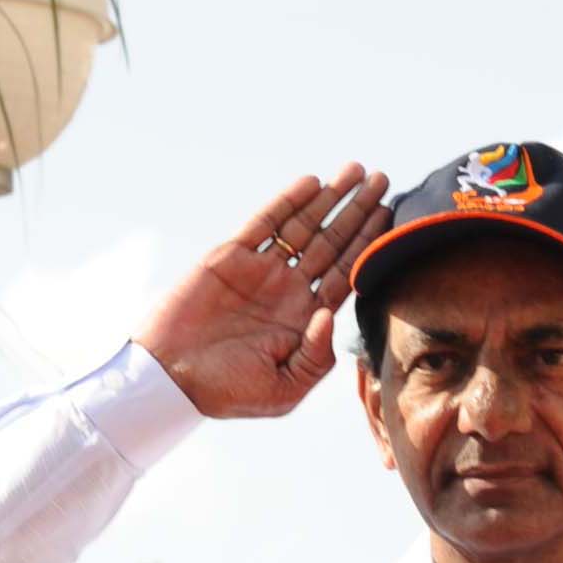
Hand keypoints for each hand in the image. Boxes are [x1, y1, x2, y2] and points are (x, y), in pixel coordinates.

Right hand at [139, 168, 390, 421]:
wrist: (172, 378)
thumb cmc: (228, 392)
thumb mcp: (284, 389)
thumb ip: (316, 357)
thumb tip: (332, 313)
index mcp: (304, 321)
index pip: (345, 275)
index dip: (368, 245)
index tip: (390, 216)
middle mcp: (287, 291)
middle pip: (331, 243)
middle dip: (357, 211)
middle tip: (382, 180)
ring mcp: (261, 271)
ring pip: (303, 226)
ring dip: (329, 198)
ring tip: (355, 170)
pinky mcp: (231, 256)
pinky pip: (265, 222)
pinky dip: (288, 202)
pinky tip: (313, 183)